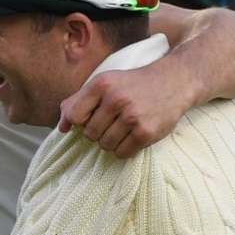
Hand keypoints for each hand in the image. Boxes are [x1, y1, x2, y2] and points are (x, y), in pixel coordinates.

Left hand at [58, 60, 195, 157]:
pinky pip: (122, 153)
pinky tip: (132, 136)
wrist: (173, 81)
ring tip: (123, 129)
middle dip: (98, 132)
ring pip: (105, 145)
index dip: (81, 121)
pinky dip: (124, 149)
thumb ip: (78, 101)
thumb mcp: (105, 82)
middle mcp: (116, 99)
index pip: (75, 116)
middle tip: (113, 122)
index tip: (93, 117)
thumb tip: (61, 127)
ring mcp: (132, 117)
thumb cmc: (133, 84)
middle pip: (90, 134)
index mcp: (102, 84)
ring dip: (111, 142)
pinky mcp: (146, 132)